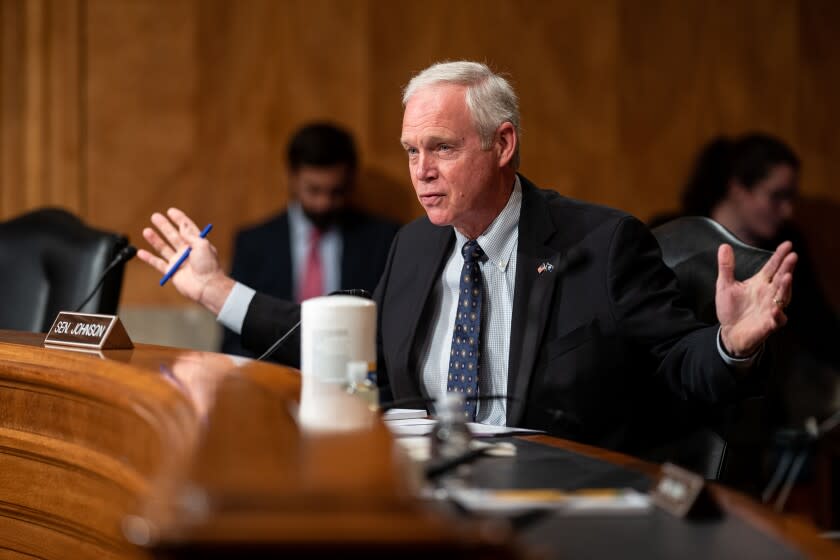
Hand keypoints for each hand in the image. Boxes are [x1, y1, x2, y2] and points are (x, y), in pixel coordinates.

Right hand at [137, 208, 234, 313]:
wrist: (207, 286)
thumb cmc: (209, 267)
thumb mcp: (202, 245)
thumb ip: (191, 234)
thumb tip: (183, 224)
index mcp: (197, 244)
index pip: (187, 228)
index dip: (179, 219)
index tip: (170, 211)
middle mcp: (187, 252)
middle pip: (173, 236)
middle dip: (164, 226)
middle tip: (155, 216)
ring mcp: (179, 262)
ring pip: (164, 248)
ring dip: (155, 239)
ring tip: (146, 230)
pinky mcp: (172, 272)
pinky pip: (158, 264)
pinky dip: (149, 258)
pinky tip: (141, 252)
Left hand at [716, 241, 796, 356]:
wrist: (730, 332)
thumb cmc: (731, 308)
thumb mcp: (725, 285)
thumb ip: (726, 266)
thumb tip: (724, 246)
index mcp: (760, 283)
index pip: (772, 267)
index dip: (779, 256)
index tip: (787, 244)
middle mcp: (769, 294)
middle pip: (781, 279)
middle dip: (787, 268)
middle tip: (792, 256)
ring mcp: (771, 309)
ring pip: (783, 297)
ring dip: (785, 288)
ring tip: (787, 277)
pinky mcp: (769, 325)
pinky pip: (777, 320)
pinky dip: (777, 314)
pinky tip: (775, 309)